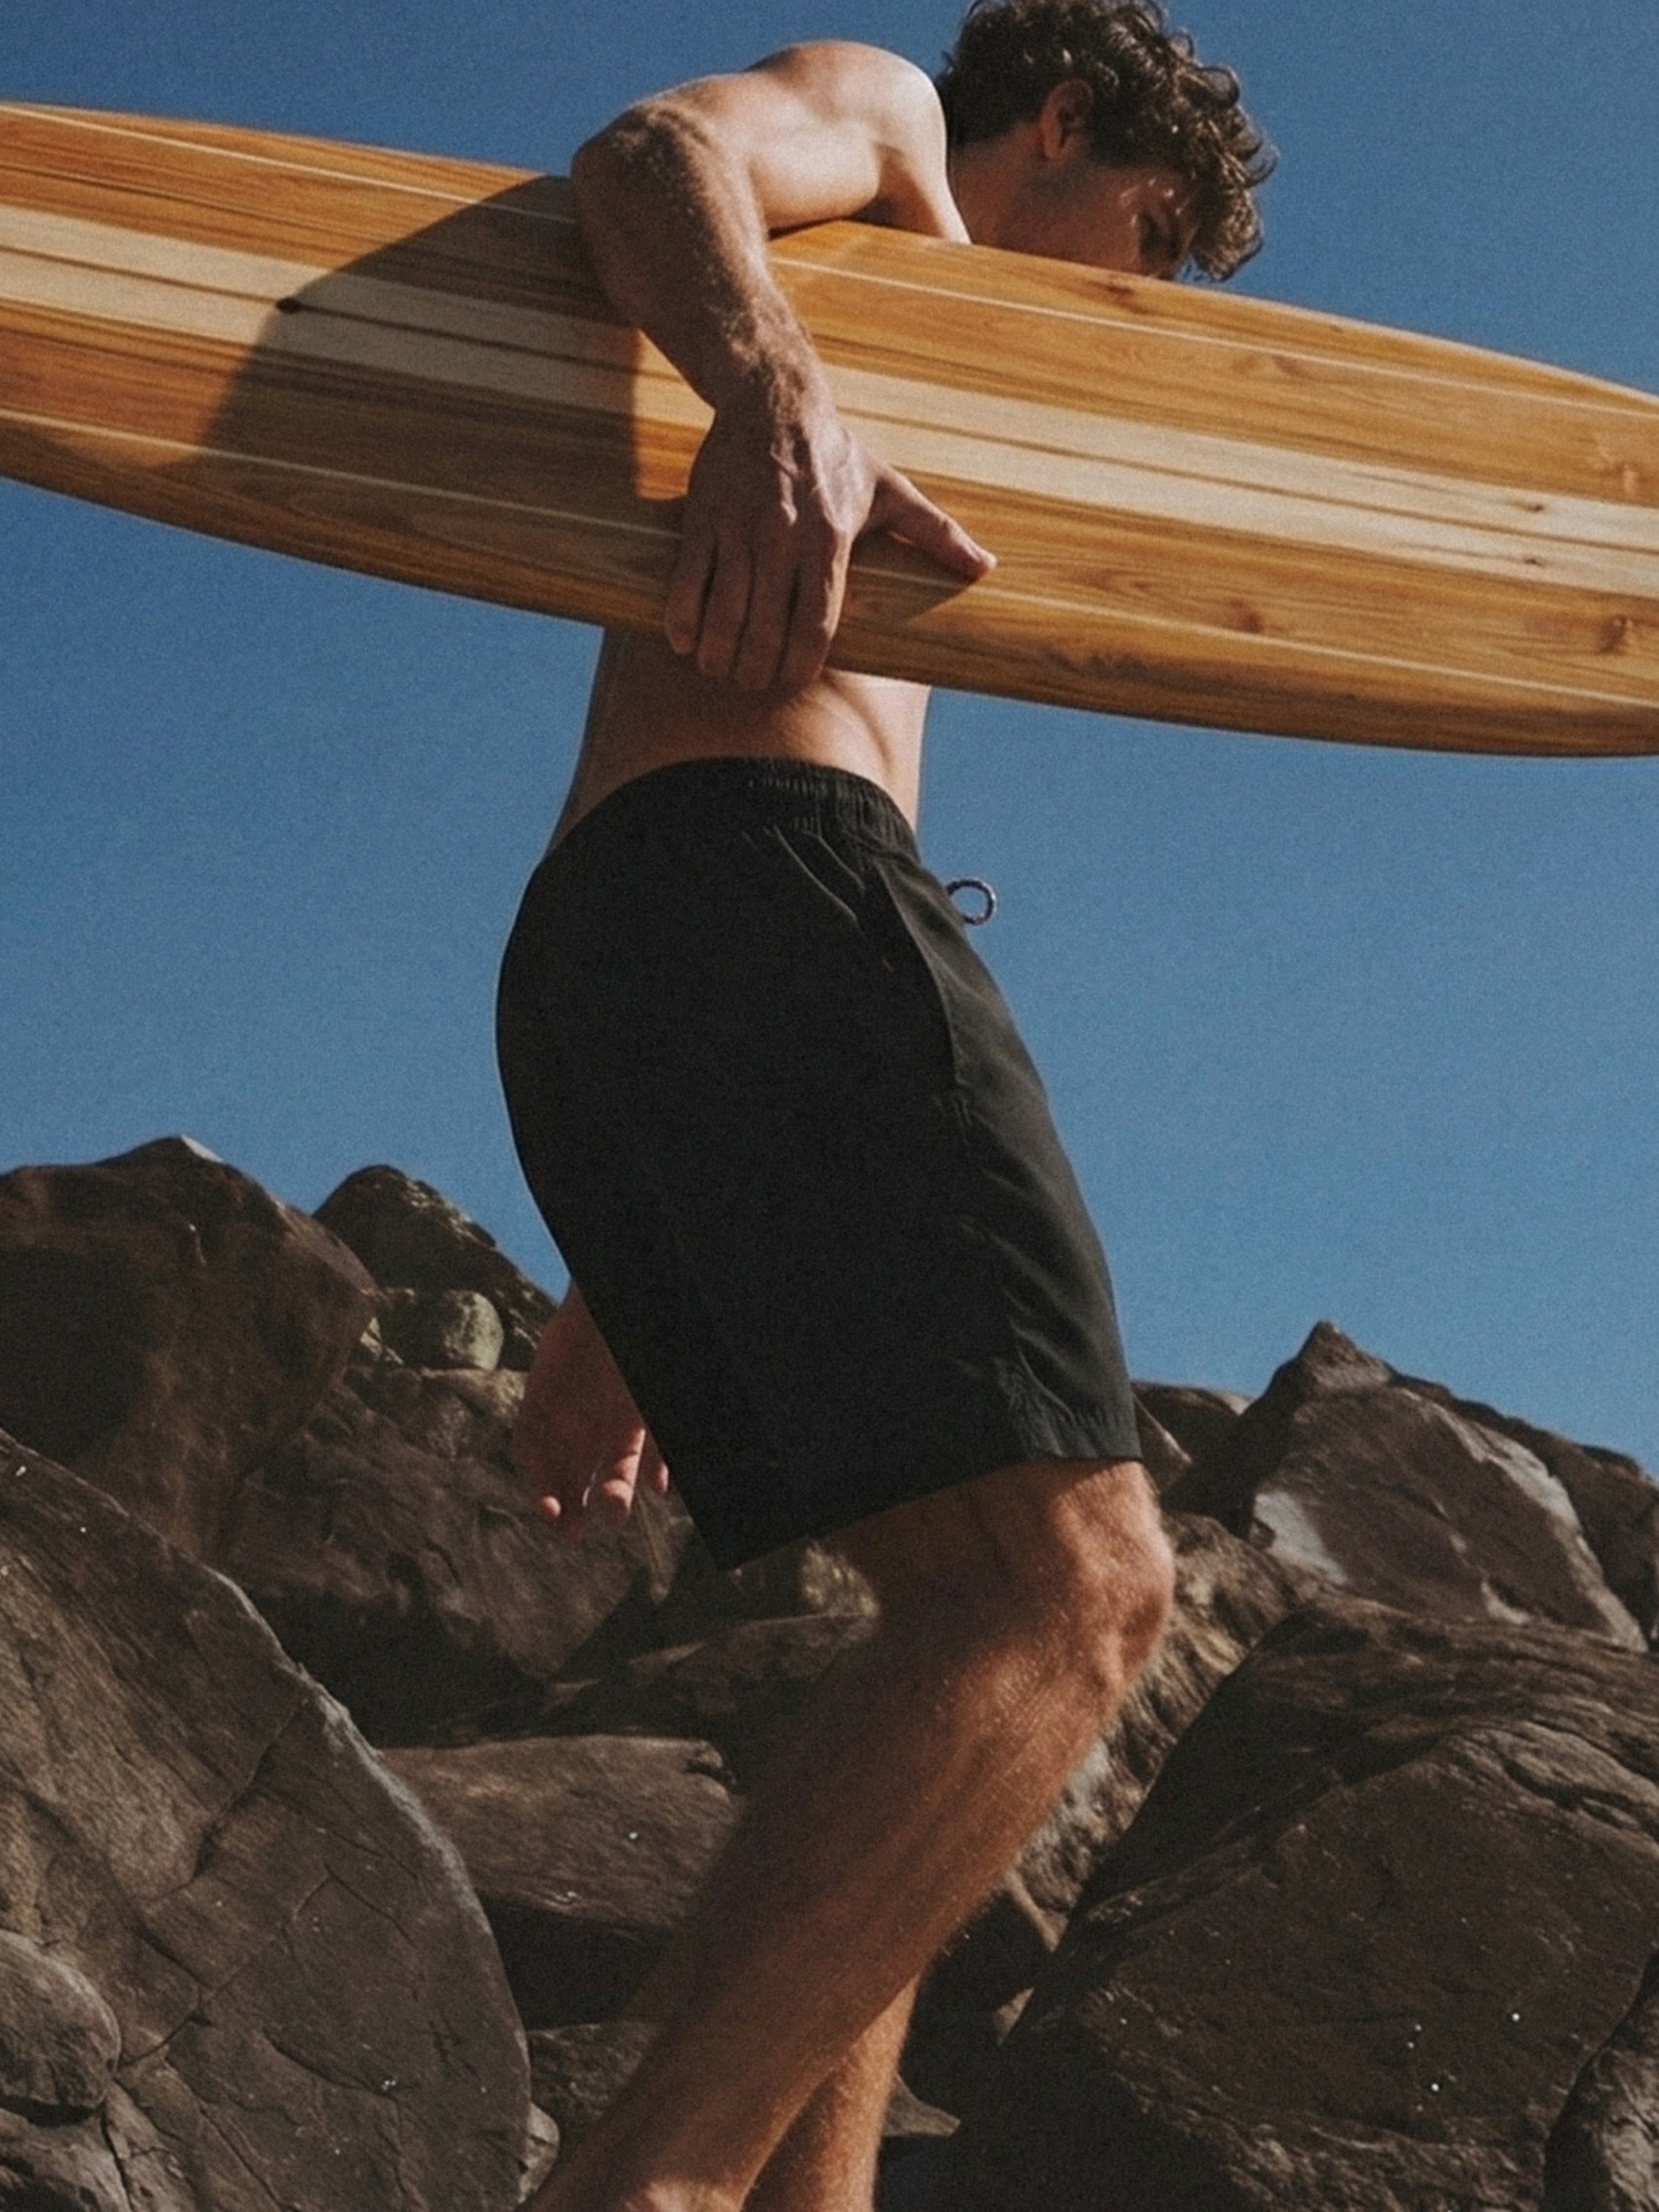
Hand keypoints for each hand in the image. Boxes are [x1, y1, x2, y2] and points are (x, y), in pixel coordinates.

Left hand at [511, 1288, 670, 1542]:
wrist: (608, 1307)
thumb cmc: (636, 1357)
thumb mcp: (652, 1405)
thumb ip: (658, 1445)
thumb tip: (663, 1490)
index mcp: (623, 1435)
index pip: (614, 1480)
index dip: (612, 1501)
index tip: (614, 1517)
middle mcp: (589, 1434)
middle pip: (576, 1485)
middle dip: (574, 1513)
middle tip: (573, 1535)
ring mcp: (559, 1420)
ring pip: (547, 1471)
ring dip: (547, 1495)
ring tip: (550, 1512)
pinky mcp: (534, 1402)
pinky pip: (525, 1439)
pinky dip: (528, 1457)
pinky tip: (534, 1469)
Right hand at [664, 373, 994, 692]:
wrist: (774, 402)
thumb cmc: (838, 455)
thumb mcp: (892, 490)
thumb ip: (937, 534)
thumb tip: (986, 568)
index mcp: (830, 539)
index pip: (817, 622)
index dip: (802, 663)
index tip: (794, 680)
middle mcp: (783, 538)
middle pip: (766, 629)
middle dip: (756, 668)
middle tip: (753, 682)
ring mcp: (739, 531)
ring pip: (724, 613)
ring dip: (718, 654)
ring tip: (719, 669)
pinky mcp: (703, 520)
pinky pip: (687, 583)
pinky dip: (682, 620)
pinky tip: (685, 641)